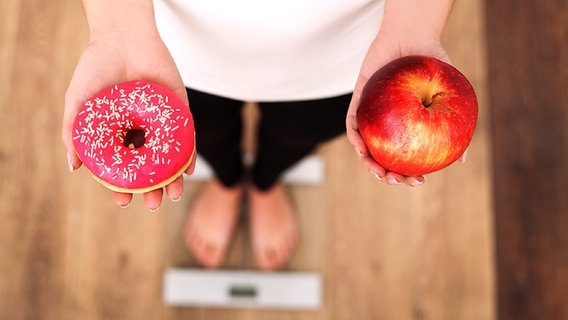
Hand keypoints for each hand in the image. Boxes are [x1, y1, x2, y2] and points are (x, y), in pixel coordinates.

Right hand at [62, 26, 194, 210]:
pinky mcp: (180, 111)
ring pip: (169, 158)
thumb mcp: (78, 102)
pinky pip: (187, 137)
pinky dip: (188, 155)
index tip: (122, 201)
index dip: (122, 186)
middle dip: (151, 189)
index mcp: (118, 134)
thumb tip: (74, 167)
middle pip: (149, 168)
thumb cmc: (96, 68)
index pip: (122, 167)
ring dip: (172, 179)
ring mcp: (161, 123)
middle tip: (153, 204)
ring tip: (171, 195)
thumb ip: (73, 132)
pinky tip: (187, 171)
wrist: (122, 37)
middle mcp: (141, 132)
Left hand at [346, 32, 462, 185]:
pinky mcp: (358, 102)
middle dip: (387, 175)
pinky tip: (361, 146)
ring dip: (368, 163)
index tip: (419, 181)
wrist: (412, 37)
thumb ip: (454, 124)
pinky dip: (355, 137)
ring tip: (379, 172)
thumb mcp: (449, 94)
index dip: (409, 174)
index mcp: (407, 128)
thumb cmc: (433, 65)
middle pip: (383, 158)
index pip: (406, 158)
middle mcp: (388, 126)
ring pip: (365, 147)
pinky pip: (352, 123)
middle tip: (396, 180)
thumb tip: (462, 159)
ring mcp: (371, 116)